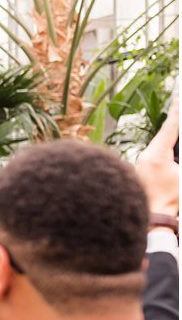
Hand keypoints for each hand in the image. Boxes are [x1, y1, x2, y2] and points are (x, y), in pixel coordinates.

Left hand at [135, 100, 178, 215]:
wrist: (152, 218)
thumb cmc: (172, 200)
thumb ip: (181, 159)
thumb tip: (176, 148)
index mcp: (157, 155)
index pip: (170, 129)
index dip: (178, 114)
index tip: (180, 100)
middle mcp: (146, 156)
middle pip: (164, 136)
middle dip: (175, 125)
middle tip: (179, 108)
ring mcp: (142, 164)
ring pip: (160, 145)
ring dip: (170, 139)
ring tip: (176, 127)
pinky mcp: (141, 171)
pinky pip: (155, 155)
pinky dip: (166, 150)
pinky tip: (172, 150)